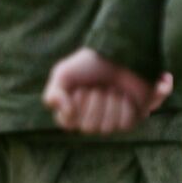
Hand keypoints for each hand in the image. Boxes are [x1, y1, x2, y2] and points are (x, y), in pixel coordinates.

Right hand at [43, 47, 172, 134]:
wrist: (119, 54)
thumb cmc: (89, 64)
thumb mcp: (62, 74)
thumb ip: (52, 96)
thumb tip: (67, 113)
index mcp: (70, 113)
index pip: (68, 123)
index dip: (76, 105)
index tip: (81, 88)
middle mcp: (88, 120)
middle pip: (88, 127)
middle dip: (95, 102)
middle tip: (98, 86)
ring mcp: (109, 122)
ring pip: (106, 128)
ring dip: (111, 103)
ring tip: (112, 88)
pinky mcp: (129, 120)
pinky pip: (124, 124)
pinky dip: (125, 107)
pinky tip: (125, 95)